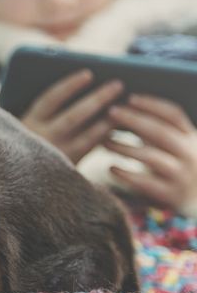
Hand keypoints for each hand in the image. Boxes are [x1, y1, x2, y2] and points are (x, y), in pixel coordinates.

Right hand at [21, 69, 123, 163]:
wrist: (19, 179)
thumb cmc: (28, 139)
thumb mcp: (29, 125)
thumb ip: (46, 110)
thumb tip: (85, 83)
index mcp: (27, 123)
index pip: (50, 99)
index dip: (69, 86)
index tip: (89, 73)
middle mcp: (41, 140)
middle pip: (73, 117)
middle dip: (97, 99)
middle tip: (118, 84)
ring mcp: (56, 157)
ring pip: (87, 138)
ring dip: (108, 121)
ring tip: (126, 106)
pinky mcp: (68, 171)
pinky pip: (91, 152)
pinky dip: (105, 138)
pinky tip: (119, 127)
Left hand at [105, 94, 196, 210]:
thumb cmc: (175, 166)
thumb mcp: (172, 145)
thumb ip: (154, 129)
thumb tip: (122, 108)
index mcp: (191, 137)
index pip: (174, 115)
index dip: (152, 104)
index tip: (129, 97)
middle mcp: (190, 154)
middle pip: (161, 132)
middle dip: (134, 120)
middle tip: (110, 112)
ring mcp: (182, 175)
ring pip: (152, 157)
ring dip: (125, 147)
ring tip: (104, 142)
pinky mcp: (171, 195)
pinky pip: (146, 183)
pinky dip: (127, 174)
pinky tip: (111, 168)